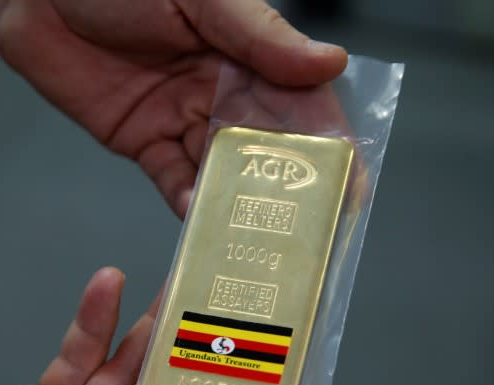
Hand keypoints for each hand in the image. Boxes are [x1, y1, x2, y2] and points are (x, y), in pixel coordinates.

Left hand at [0, 0, 348, 216]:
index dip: (328, 145)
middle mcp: (223, 91)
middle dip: (289, 190)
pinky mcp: (144, 142)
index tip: (349, 186)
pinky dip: (189, 204)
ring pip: (224, 172)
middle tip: (307, 232)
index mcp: (247, 52)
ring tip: (258, 241)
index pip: (302, 104)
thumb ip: (258, 35)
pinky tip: (202, 224)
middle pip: (268, 148)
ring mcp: (184, 120)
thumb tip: (330, 62)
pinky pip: (174, 180)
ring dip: (241, 207)